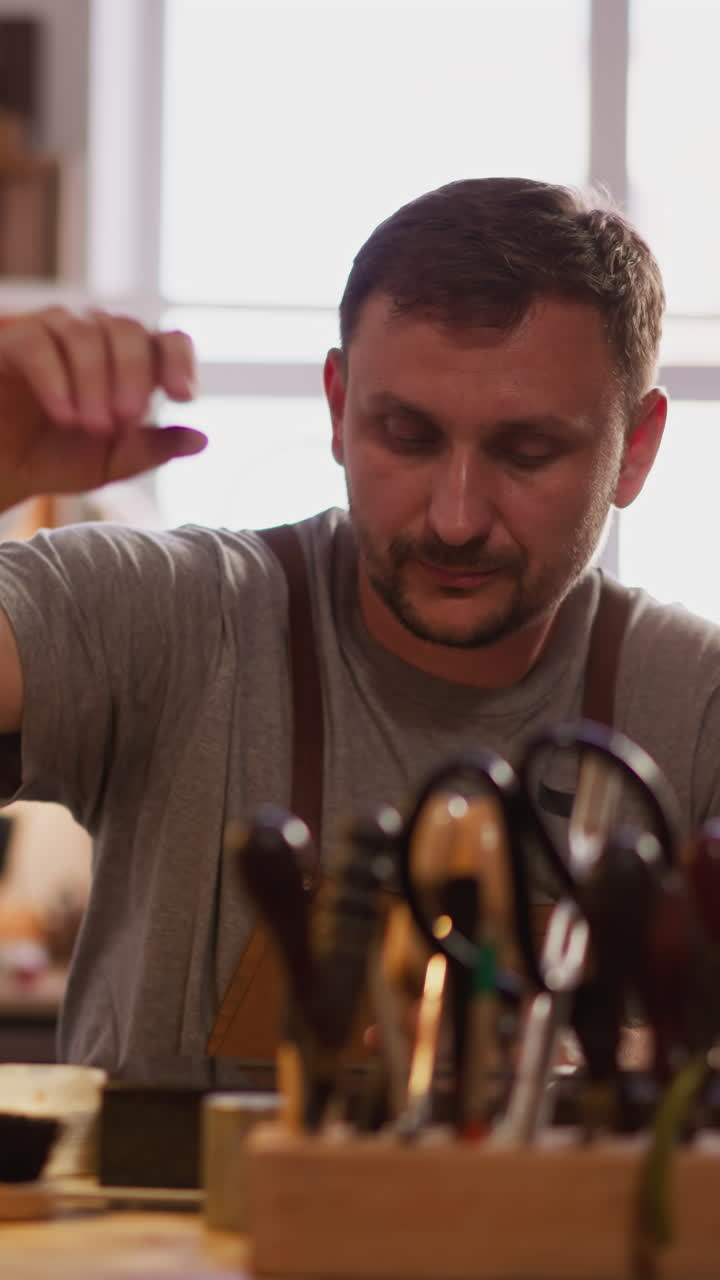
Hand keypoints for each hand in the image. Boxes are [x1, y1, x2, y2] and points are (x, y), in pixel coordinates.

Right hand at [0, 307, 206, 511]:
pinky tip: (64, 415)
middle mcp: (97, 338)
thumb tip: (201, 440)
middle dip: (132, 376)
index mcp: (132, 364)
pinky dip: (56, 379)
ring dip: (94, 380)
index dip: (181, 362)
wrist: (1, 469)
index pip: (169, 342)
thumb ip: (152, 451)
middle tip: (123, 421)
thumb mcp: (111, 463)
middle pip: (130, 331)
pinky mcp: (14, 340)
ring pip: (86, 332)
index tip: (183, 397)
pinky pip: (39, 343)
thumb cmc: (56, 459)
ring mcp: (54, 332)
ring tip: (91, 427)